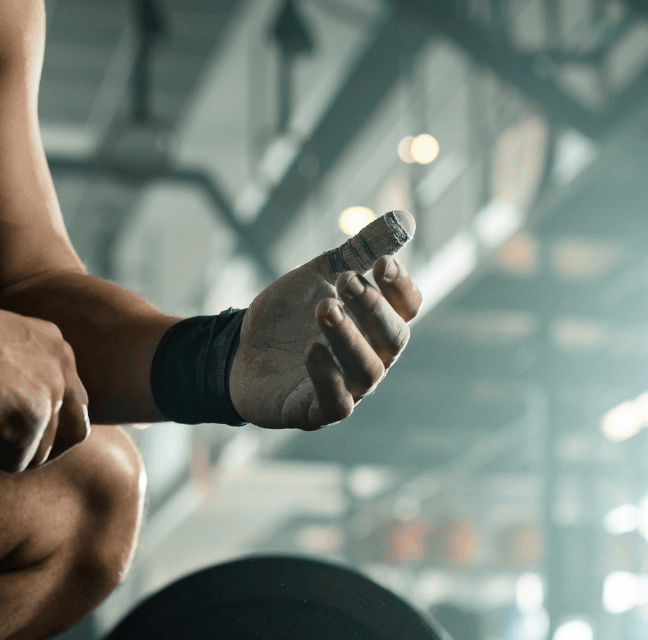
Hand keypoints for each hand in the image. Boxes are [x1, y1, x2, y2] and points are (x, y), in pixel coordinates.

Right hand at [0, 301, 90, 470]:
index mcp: (56, 349)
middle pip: (74, 432)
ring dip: (6, 448)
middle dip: (44, 447)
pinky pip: (14, 462)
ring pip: (39, 453)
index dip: (51, 422)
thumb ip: (26, 373)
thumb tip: (28, 414)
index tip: (19, 424)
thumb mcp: (2, 346)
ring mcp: (46, 399)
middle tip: (11, 448)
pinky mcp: (25, 425)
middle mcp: (60, 372)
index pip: (75, 401)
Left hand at [229, 220, 422, 429]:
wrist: (239, 350)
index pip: (408, 306)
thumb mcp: (320, 274)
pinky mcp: (316, 412)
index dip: (400, 285)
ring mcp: (348, 388)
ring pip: (368, 371)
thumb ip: (358, 251)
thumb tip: (402, 219)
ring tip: (325, 310)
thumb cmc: (289, 315)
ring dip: (349, 338)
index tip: (381, 262)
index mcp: (376, 323)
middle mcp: (371, 357)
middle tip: (347, 282)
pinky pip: (336, 404)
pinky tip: (312, 351)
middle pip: (394, 338)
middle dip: (373, 309)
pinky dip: (328, 378)